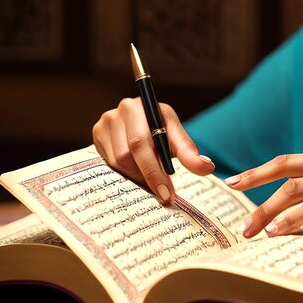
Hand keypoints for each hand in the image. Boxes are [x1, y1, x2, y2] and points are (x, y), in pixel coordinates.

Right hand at [92, 98, 213, 203]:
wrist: (144, 124)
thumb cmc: (162, 130)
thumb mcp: (177, 137)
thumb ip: (190, 152)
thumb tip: (207, 168)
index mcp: (140, 107)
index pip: (141, 143)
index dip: (154, 171)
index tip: (167, 194)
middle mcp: (118, 112)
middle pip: (126, 156)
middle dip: (147, 177)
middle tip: (163, 195)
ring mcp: (103, 124)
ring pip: (116, 164)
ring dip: (136, 176)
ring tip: (151, 180)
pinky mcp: (95, 137)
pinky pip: (107, 165)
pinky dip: (124, 174)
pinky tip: (136, 175)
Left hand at [225, 151, 302, 239]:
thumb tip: (295, 202)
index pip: (287, 161)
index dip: (258, 170)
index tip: (235, 180)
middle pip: (283, 170)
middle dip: (253, 185)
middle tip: (233, 203)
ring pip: (293, 191)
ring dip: (267, 211)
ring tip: (250, 230)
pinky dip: (291, 220)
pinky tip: (276, 232)